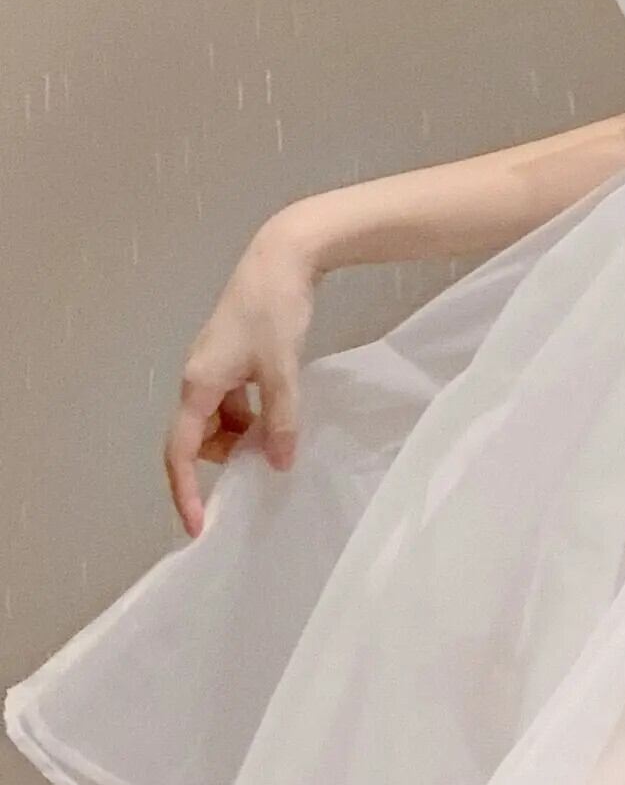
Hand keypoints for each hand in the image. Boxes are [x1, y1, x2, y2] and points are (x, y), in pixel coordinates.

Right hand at [162, 213, 320, 537]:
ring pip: (220, 422)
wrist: (281, 259)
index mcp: (198, 385)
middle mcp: (198, 379)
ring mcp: (215, 369)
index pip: (182, 451)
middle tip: (264, 473)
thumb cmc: (275, 311)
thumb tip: (278, 464)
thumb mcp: (282, 371)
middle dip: (226, 461)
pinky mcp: (234, 359)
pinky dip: (254, 418)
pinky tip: (282, 420)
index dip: (185, 491)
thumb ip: (281, 420)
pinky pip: (236, 404)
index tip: (196, 525)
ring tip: (280, 444)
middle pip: (199, 439)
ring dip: (243, 439)